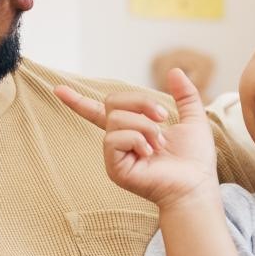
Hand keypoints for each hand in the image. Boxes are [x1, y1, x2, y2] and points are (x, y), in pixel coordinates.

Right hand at [55, 68, 219, 207]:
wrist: (196, 184)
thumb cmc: (195, 159)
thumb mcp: (193, 118)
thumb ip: (185, 95)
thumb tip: (173, 71)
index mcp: (132, 130)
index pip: (99, 111)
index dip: (78, 101)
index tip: (58, 90)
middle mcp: (118, 142)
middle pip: (111, 103)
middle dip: (142, 103)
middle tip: (163, 119)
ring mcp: (114, 155)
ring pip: (116, 119)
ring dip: (145, 126)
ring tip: (159, 145)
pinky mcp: (114, 168)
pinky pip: (115, 138)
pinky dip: (137, 139)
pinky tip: (149, 153)